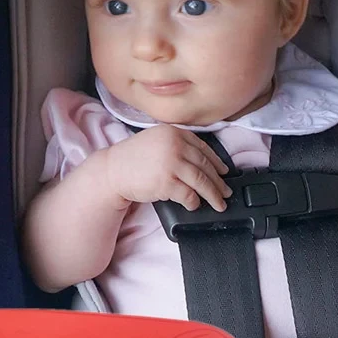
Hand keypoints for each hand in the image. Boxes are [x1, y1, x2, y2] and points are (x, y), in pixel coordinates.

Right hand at [104, 124, 230, 210]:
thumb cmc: (133, 159)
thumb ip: (177, 145)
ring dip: (213, 195)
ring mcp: (171, 163)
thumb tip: (203, 162)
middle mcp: (175, 145)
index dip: (217, 162)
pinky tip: (195, 205)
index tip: (224, 172)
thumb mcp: (156, 141)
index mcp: (174, 133)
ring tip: (219, 203)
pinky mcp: (166, 182)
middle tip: (226, 192)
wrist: (111, 170)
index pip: (203, 148)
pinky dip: (194, 202)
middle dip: (219, 182)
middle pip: (205, 166)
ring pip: (201, 181)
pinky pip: (188, 194)